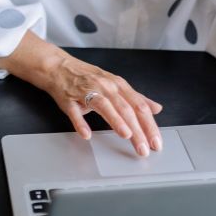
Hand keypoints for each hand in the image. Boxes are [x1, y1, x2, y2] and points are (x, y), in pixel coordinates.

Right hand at [46, 53, 162, 156]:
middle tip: (144, 148)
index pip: (138, 105)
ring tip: (127, 135)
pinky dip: (81, 123)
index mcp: (118, 85)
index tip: (156, 142)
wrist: (59, 67)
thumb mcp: (115, 84)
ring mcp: (87, 92)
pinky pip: (75, 111)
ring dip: (116, 121)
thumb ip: (135, 97)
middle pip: (125, 108)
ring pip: (104, 106)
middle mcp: (105, 87)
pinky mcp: (69, 99)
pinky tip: (87, 134)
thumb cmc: (88, 77)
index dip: (149, 124)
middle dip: (137, 129)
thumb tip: (156, 108)